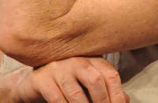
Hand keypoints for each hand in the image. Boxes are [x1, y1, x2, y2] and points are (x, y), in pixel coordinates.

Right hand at [14, 56, 128, 102]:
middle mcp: (76, 59)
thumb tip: (125, 101)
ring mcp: (58, 67)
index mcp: (92, 59)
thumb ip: (107, 90)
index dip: (117, 95)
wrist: (32, 83)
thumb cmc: (67, 84)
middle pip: (95, 80)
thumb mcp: (88, 85)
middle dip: (102, 102)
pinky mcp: (41, 78)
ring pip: (76, 93)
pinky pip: (56, 99)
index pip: (110, 75)